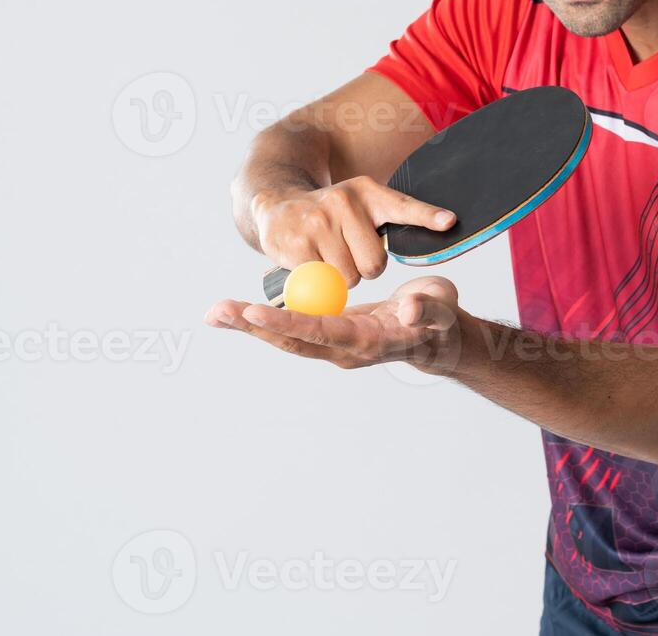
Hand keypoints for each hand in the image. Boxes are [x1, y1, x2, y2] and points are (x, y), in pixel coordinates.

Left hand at [205, 276, 462, 373]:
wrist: (438, 338)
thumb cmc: (441, 319)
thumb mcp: (441, 308)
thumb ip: (426, 308)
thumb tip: (406, 310)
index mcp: (365, 341)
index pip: (319, 331)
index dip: (287, 322)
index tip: (255, 312)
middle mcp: (343, 349)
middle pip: (291, 340)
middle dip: (253, 327)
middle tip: (216, 312)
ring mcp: (334, 344)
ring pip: (287, 336)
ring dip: (250, 325)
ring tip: (216, 312)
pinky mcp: (329, 335)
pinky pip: (293, 329)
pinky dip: (265, 320)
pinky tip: (239, 312)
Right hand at [245, 177, 455, 286]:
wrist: (277, 204)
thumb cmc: (331, 213)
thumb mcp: (364, 203)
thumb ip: (401, 214)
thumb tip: (448, 221)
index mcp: (367, 193)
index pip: (403, 206)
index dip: (427, 216)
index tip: (449, 221)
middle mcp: (343, 202)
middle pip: (375, 263)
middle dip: (364, 268)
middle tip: (347, 251)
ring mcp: (317, 222)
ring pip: (348, 277)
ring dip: (341, 277)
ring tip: (328, 255)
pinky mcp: (295, 245)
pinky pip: (322, 282)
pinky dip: (318, 280)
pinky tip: (309, 259)